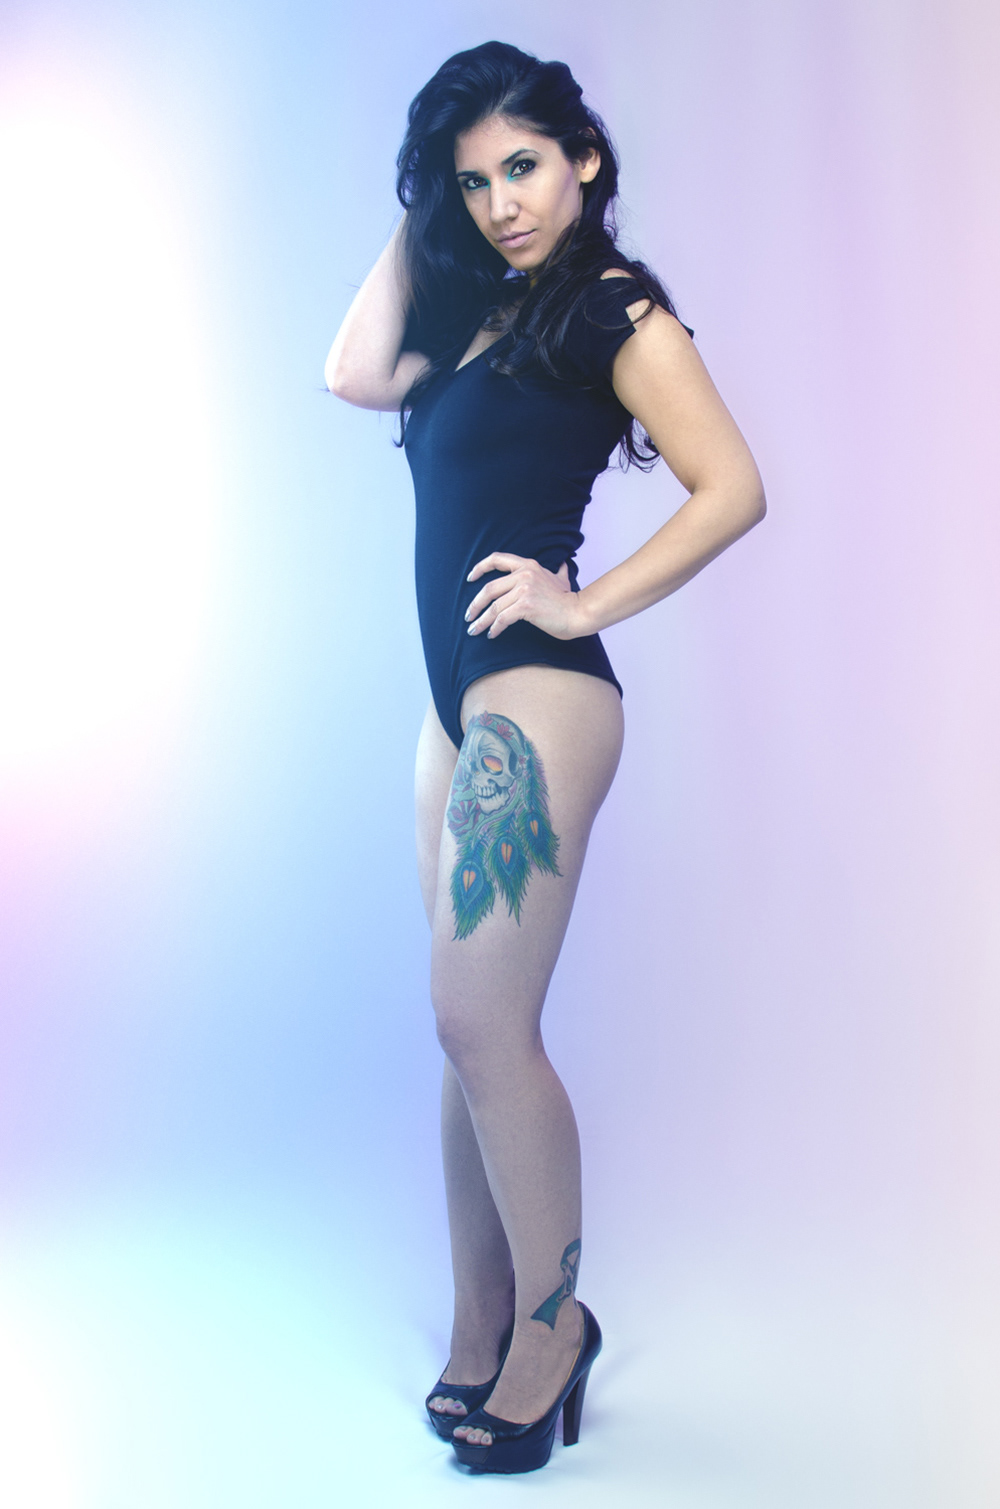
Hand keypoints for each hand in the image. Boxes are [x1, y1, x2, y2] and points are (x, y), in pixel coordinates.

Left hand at [464, 552, 590, 640]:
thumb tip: (562, 564)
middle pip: (489, 589)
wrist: (579, 612)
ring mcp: (524, 590)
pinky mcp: (526, 606)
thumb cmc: (569, 599)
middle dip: (475, 604)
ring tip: (474, 630)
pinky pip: (502, 618)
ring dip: (481, 620)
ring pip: (494, 607)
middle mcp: (524, 574)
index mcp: (528, 565)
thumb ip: (558, 570)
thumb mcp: (562, 578)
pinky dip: (494, 628)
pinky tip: (491, 635)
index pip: (497, 559)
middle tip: (468, 616)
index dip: (480, 568)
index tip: (469, 578)